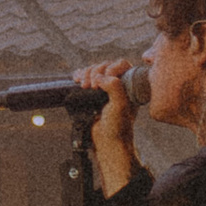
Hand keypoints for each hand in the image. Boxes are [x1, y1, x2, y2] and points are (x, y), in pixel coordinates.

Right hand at [74, 57, 141, 194]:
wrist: (106, 141)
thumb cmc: (118, 126)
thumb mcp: (120, 106)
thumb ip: (115, 88)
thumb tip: (102, 77)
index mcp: (130, 84)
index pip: (121, 64)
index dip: (109, 69)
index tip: (102, 82)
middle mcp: (119, 83)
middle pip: (105, 65)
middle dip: (94, 72)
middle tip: (90, 87)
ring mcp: (105, 87)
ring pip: (94, 69)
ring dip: (86, 74)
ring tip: (82, 86)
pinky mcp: (93, 91)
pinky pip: (85, 76)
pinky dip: (79, 75)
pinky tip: (76, 79)